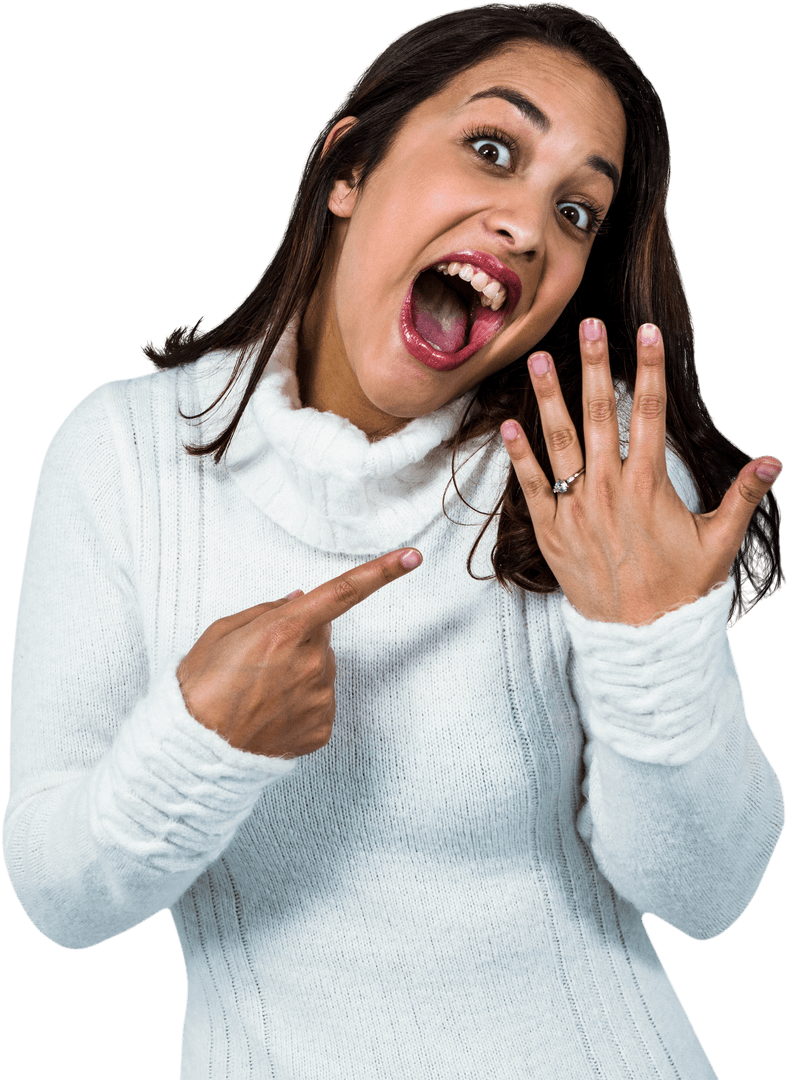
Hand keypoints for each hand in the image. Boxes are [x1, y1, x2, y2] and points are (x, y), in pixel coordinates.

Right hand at [176, 548, 422, 756]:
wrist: (197, 753)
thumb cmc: (200, 689)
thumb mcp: (222, 632)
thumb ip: (267, 610)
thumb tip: (300, 599)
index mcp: (285, 630)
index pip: (344, 592)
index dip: (382, 571)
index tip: (412, 555)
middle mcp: (311, 662)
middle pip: (321, 635)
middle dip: (299, 638)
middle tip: (259, 661)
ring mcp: (320, 697)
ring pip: (321, 670)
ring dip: (299, 673)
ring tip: (259, 692)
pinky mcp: (323, 727)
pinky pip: (320, 703)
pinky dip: (300, 705)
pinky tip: (270, 713)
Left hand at [499, 319, 781, 625]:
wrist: (640, 636)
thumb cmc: (681, 587)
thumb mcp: (720, 542)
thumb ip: (742, 496)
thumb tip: (774, 460)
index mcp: (649, 484)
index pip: (650, 413)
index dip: (649, 369)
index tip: (645, 331)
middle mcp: (609, 489)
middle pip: (600, 414)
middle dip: (594, 366)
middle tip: (588, 326)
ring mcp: (576, 509)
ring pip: (560, 442)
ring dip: (549, 398)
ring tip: (537, 359)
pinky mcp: (551, 532)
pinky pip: (531, 487)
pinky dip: (520, 457)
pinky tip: (509, 424)